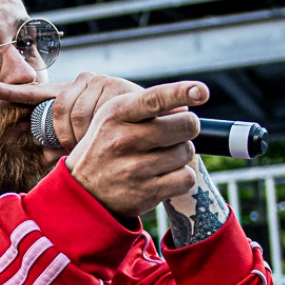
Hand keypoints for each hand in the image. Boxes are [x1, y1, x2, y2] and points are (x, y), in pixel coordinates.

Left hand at [0, 72, 143, 153]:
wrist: (161, 128)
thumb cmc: (120, 139)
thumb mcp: (86, 142)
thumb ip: (64, 145)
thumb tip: (44, 157)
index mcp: (70, 94)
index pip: (36, 93)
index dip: (11, 92)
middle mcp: (82, 82)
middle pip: (57, 110)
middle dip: (62, 134)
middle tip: (74, 147)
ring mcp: (100, 83)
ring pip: (75, 114)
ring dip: (80, 135)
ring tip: (92, 142)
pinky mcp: (117, 87)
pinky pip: (95, 112)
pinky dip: (91, 126)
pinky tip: (86, 117)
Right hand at [58, 81, 205, 217]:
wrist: (83, 192)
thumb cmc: (107, 146)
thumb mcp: (115, 119)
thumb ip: (148, 107)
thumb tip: (186, 108)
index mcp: (116, 113)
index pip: (155, 99)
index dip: (182, 92)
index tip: (201, 92)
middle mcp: (124, 139)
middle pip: (186, 126)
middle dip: (186, 130)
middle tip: (171, 136)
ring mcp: (135, 168)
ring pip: (187, 152)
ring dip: (180, 156)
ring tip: (159, 159)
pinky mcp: (146, 192)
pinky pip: (186, 178)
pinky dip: (181, 178)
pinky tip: (163, 177)